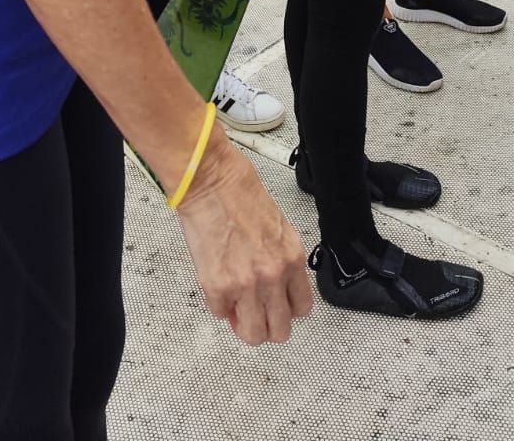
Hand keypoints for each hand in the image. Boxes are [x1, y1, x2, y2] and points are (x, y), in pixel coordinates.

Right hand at [175, 130, 311, 344]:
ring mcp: (246, 284)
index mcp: (292, 257)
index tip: (276, 306)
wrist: (211, 180)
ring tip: (235, 306)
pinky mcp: (218, 286)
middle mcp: (273, 275)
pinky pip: (220, 313)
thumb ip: (279, 261)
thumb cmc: (238, 193)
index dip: (286, 311)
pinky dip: (217, 303)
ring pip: (253, 334)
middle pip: (280, 331)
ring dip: (242, 323)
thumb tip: (273, 286)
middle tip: (254, 313)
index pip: (302, 308)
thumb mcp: (276, 227)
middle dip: (266, 325)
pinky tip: (217, 283)